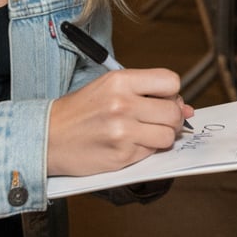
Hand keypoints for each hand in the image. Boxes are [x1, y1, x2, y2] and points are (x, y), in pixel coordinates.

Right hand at [47, 67, 190, 176]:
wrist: (48, 136)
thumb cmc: (79, 111)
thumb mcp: (109, 88)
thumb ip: (146, 93)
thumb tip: (187, 109)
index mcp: (120, 80)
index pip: (170, 82)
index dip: (171, 93)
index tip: (162, 99)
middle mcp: (123, 103)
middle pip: (174, 111)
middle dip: (171, 118)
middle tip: (156, 120)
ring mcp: (123, 131)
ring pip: (168, 135)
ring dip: (161, 137)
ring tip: (142, 133)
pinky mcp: (122, 155)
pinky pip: (151, 153)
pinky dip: (144, 150)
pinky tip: (127, 144)